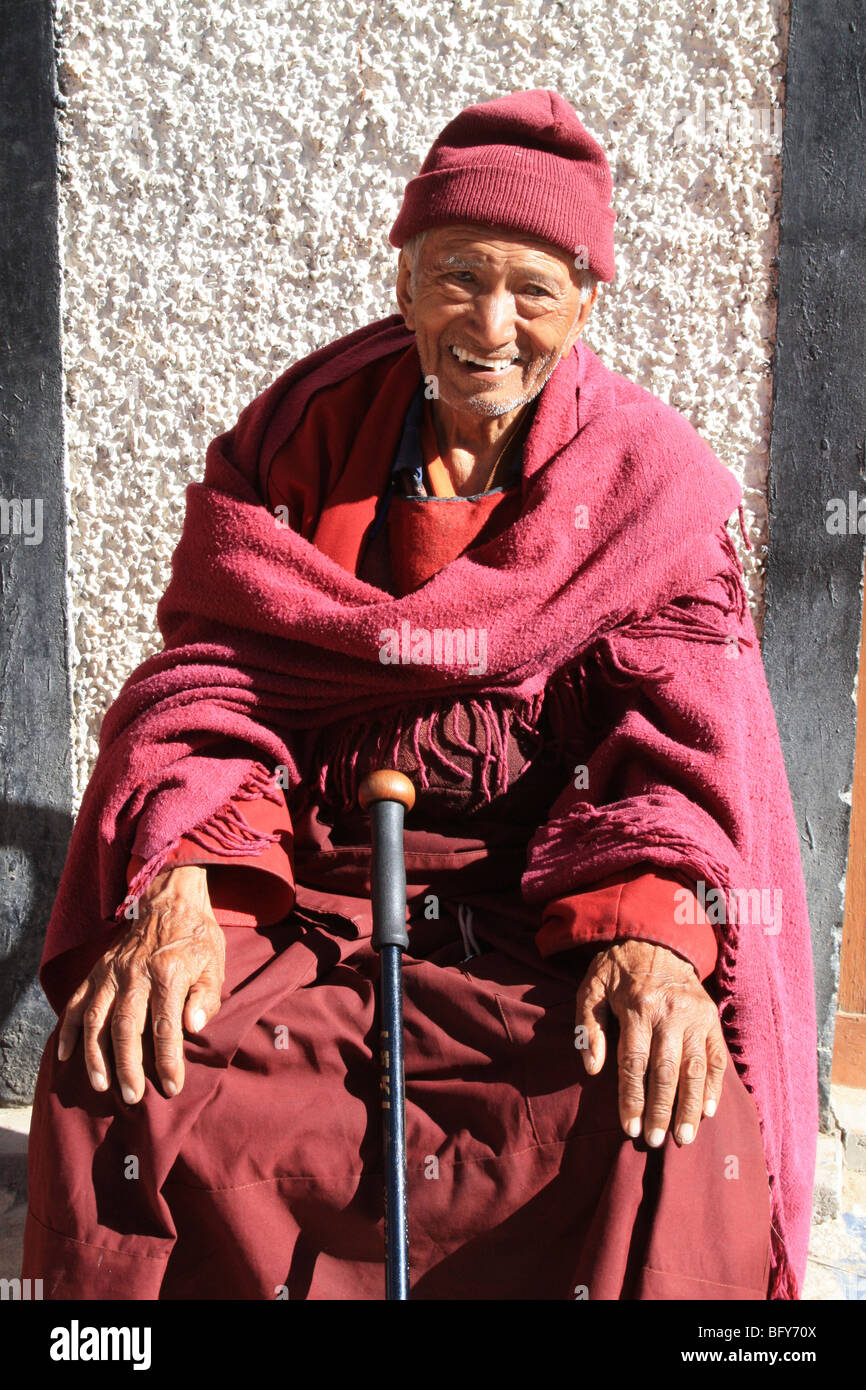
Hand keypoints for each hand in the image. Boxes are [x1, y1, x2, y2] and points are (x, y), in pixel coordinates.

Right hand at [57, 863, 224, 1102]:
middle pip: (126, 1027)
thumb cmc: (196, 940)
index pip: (166, 1026)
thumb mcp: (215, 964)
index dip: (168, 1060)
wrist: (170, 902)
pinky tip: (66, 1055)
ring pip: (96, 1019)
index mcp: (168, 974)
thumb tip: (193, 1027)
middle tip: (131, 1096)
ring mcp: (112, 973)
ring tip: (100, 1084)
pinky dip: (69, 1029)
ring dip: (96, 1055)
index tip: (171, 1087)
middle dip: (128, 1066)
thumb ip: (206, 997)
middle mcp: (135, 974)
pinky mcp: (97, 971)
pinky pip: (78, 1002)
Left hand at [574, 939, 725, 1146]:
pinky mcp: (711, 1018)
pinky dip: (714, 1086)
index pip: (634, 1062)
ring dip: (689, 1107)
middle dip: (661, 1110)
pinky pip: (716, 1057)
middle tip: (657, 1142)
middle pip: (667, 1071)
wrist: (656, 938)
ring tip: (683, 1138)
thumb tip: (591, 1069)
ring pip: (695, 1069)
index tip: (631, 1129)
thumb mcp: (592, 988)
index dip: (632, 1099)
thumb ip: (588, 1027)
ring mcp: (695, 1016)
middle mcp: (670, 1012)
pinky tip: (707, 1111)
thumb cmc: (617, 969)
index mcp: (638, 1006)